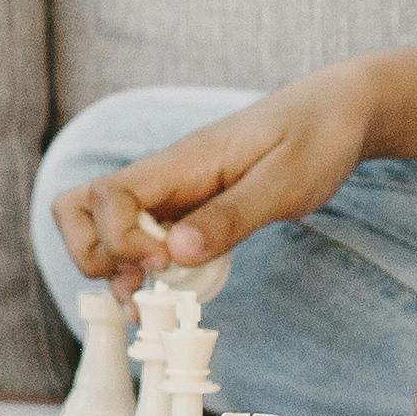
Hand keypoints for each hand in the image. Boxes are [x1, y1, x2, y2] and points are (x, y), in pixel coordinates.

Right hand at [53, 69, 372, 289]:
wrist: (337, 113)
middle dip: (95, 256)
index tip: (165, 264)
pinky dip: (141, 270)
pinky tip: (174, 290)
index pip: (106, 195)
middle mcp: (163, 178)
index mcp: (179, 163)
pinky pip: (139, 238)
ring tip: (152, 302)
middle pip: (79, 209)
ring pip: (100, 226)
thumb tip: (178, 255)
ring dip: (112, 268)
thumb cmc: (316, 138)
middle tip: (144, 285)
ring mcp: (170, 194)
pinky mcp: (185, 210)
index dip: (119, 239)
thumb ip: (231, 217)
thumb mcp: (285, 182)